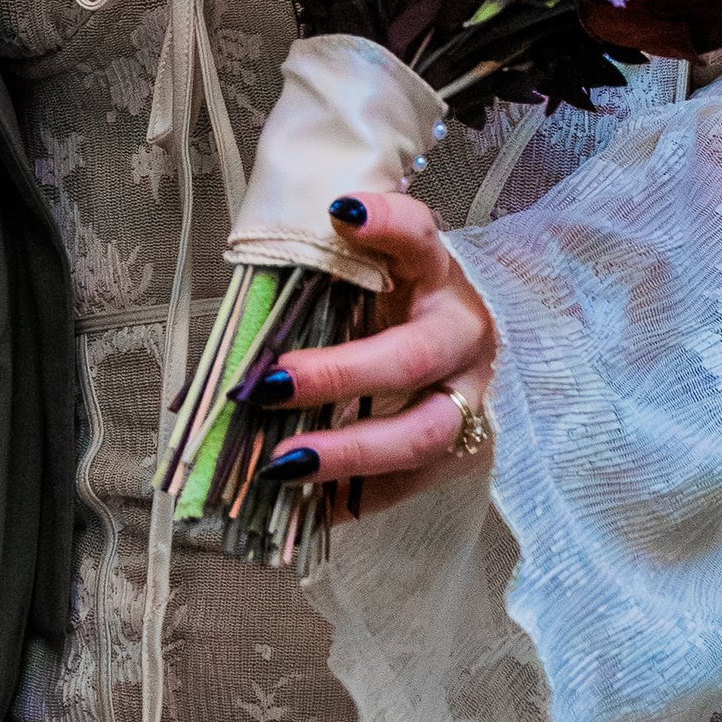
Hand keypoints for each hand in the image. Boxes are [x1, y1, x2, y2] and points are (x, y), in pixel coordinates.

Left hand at [263, 188, 497, 512]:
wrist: (479, 335)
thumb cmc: (405, 297)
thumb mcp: (377, 271)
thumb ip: (325, 277)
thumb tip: (241, 313)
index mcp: (437, 272)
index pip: (419, 236)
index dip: (386, 224)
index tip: (339, 212)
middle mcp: (462, 332)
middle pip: (410, 358)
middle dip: (340, 375)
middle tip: (273, 383)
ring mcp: (471, 394)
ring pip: (423, 434)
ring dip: (350, 454)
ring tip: (284, 465)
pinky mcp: (467, 447)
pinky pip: (415, 482)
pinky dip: (361, 497)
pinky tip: (312, 508)